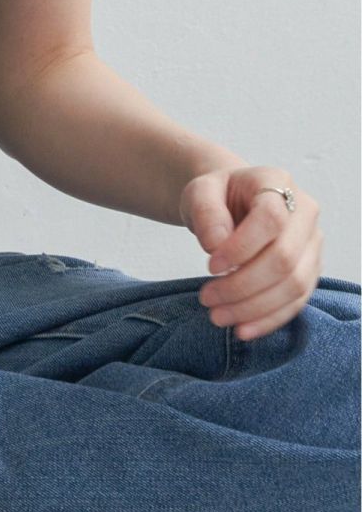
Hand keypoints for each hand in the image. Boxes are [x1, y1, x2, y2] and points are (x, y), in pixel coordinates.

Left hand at [180, 164, 322, 341]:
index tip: (210, 266)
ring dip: (254, 307)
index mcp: (278, 183)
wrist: (229, 203)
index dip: (241, 247)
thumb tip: (216, 244)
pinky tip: (241, 329)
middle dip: (243, 285)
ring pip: (295, 285)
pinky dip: (269, 319)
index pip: (271, 218)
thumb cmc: (216, 196)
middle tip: (207, 298)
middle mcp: (304, 213)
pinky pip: (297, 301)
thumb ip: (205, 211)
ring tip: (217, 315)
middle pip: (285, 258)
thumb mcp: (199, 192)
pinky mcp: (309, 270)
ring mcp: (312, 243)